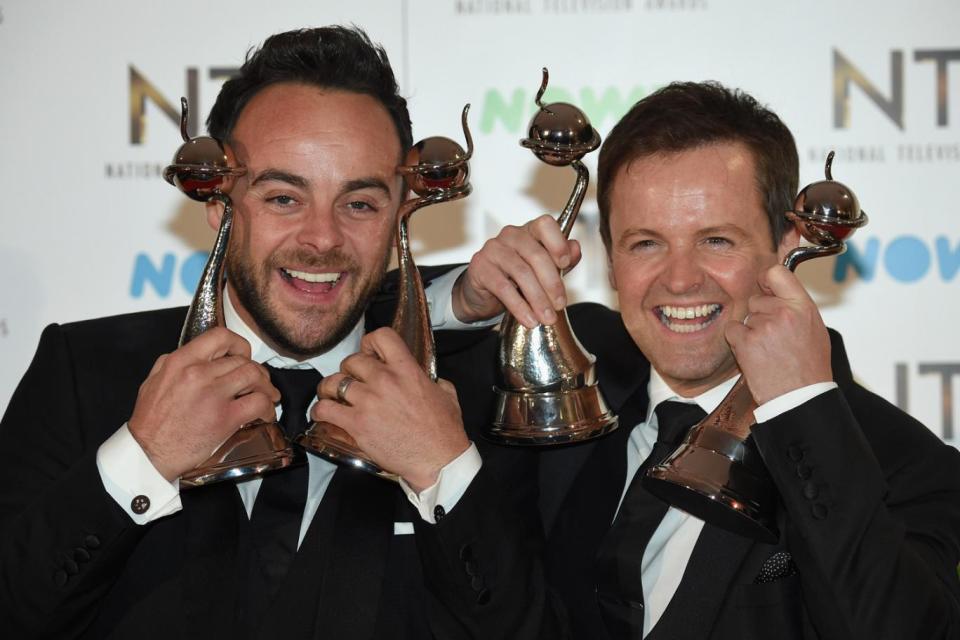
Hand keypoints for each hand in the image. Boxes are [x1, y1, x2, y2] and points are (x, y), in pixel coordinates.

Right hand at [128, 327, 279, 481]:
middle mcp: (198, 373)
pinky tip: (265, 414)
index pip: (220, 336)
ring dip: (266, 386)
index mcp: (180, 361)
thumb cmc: (149, 423)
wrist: (148, 454)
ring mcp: (213, 395)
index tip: (243, 355)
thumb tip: (197, 355)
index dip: (239, 344)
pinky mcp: (225, 418)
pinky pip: (258, 403)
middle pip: (242, 360)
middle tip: (258, 382)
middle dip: (256, 371)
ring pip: (254, 376)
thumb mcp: (154, 381)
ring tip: (267, 396)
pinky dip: (267, 407)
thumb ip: (175, 364)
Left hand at [311, 328, 469, 491]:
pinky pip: (325, 409)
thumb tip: (431, 380)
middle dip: (349, 370)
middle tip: (352, 382)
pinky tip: (323, 414)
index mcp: (407, 370)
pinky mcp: (356, 424)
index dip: (370, 343)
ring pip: (333, 382)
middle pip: (352, 360)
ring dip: (330, 389)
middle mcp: (385, 380)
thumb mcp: (447, 394)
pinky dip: (320, 410)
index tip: (369, 355)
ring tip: (332, 396)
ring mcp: (368, 402)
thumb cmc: (445, 431)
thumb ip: (434, 381)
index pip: (381, 337)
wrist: (438, 460)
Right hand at [453, 214, 580, 327]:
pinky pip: (503, 288)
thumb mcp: (544, 269)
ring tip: (547, 318)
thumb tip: (576, 249)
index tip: (566, 263)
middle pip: (536, 255)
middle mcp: (511, 235)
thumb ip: (562, 259)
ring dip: (537, 299)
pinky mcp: (480, 267)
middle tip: (560, 305)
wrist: (484, 292)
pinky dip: (519, 307)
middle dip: (552, 283)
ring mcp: (493, 249)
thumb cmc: (518, 277)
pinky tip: (529, 319)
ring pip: (521, 273)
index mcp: (530, 230)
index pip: (545, 224)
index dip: (557, 242)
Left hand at [724, 265, 832, 405]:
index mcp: (803, 306)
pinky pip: (732, 330)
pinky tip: (755, 354)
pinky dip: (738, 341)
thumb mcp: (814, 329)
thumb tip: (776, 290)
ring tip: (769, 350)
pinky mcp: (746, 341)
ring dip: (752, 331)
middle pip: (757, 299)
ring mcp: (763, 326)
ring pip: (746, 317)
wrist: (800, 397)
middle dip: (760, 314)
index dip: (767, 279)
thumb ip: (796, 306)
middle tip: (775, 337)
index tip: (765, 287)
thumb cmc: (809, 367)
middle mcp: (783, 312)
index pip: (777, 272)